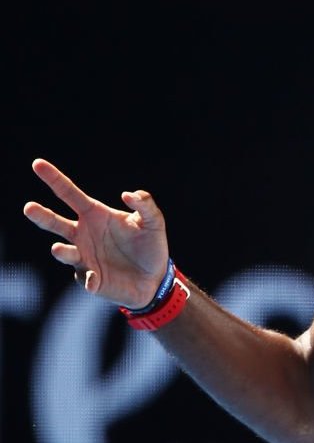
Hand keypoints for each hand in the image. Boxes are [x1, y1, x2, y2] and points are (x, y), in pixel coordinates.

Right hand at [23, 158, 169, 308]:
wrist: (154, 277)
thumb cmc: (150, 246)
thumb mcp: (153, 222)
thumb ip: (145, 204)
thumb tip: (126, 194)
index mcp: (95, 215)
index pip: (70, 194)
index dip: (54, 179)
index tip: (37, 164)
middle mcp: (83, 234)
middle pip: (56, 223)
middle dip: (41, 215)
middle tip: (29, 208)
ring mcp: (83, 257)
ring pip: (64, 251)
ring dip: (61, 251)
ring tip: (59, 249)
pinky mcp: (90, 279)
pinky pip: (86, 278)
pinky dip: (89, 279)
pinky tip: (95, 279)